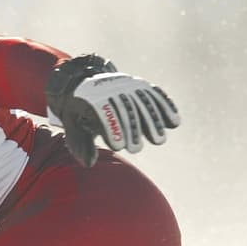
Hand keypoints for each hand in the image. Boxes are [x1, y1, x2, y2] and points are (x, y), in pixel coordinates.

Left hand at [46, 54, 179, 166]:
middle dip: (133, 129)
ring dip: (153, 121)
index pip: (103, 111)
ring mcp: (127, 84)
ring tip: (159, 141)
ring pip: (143, 101)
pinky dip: (166, 107)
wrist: (85, 82)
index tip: (118, 146)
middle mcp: (111, 87)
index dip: (111, 128)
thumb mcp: (72, 125)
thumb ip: (80, 144)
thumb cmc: (78, 111)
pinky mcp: (140, 85)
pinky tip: (175, 122)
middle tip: (136, 149)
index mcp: (91, 97)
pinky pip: (155, 94)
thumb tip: (90, 163)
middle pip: (126, 108)